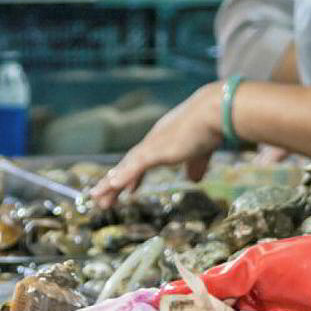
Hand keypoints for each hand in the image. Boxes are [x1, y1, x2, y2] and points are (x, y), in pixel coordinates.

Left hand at [91, 85, 221, 204]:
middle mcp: (153, 142)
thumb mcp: (201, 151)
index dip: (133, 175)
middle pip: (128, 165)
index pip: (142, 161)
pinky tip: (112, 186)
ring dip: (110, 184)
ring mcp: (153, 146)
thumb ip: (195, 165)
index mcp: (163, 141)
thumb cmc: (210, 128)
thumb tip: (193, 179)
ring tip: (96, 197)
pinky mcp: (156, 151)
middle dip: (114, 183)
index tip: (127, 189)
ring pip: (126, 167)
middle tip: (100, 198)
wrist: (214, 112)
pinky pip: (135, 166)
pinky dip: (123, 176)